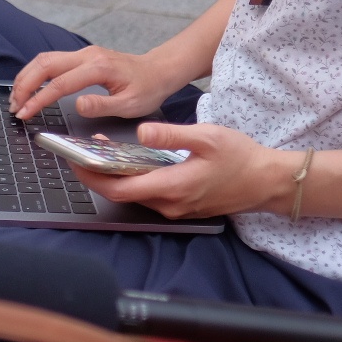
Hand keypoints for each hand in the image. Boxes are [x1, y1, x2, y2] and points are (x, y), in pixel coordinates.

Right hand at [11, 45, 174, 120]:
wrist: (158, 70)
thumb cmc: (147, 88)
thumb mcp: (130, 104)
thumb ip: (103, 106)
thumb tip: (77, 105)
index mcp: (98, 67)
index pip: (59, 83)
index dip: (39, 99)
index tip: (25, 113)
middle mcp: (87, 56)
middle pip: (44, 64)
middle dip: (25, 85)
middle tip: (15, 107)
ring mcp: (83, 53)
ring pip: (45, 59)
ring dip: (27, 77)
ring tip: (17, 98)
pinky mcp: (81, 56)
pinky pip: (52, 60)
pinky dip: (36, 73)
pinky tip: (30, 87)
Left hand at [70, 123, 293, 220]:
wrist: (266, 181)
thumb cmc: (240, 157)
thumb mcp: (207, 137)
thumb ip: (171, 135)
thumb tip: (140, 133)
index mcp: (173, 186)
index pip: (120, 189)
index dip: (93, 177)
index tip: (75, 160)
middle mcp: (170, 204)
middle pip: (121, 195)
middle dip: (96, 176)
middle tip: (79, 153)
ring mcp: (176, 208)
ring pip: (134, 196)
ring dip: (114, 177)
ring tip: (100, 151)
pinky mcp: (181, 206)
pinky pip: (148, 196)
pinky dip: (132, 181)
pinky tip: (129, 163)